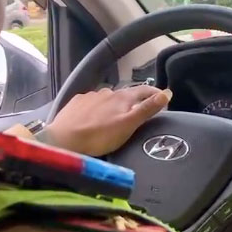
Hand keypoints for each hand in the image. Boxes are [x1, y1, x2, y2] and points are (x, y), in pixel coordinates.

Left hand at [44, 86, 171, 156]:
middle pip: (125, 95)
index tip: (164, 98)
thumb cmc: (100, 136)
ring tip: (114, 118)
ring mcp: (90, 96)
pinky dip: (98, 108)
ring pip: (108, 99)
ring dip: (114, 105)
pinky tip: (94, 118)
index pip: (144, 90)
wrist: (63, 141)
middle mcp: (107, 92)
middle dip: (134, 102)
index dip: (155, 93)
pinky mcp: (76, 103)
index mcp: (122, 97)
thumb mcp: (129, 125)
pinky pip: (92, 103)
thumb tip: (167, 93)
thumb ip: (148, 109)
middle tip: (138, 114)